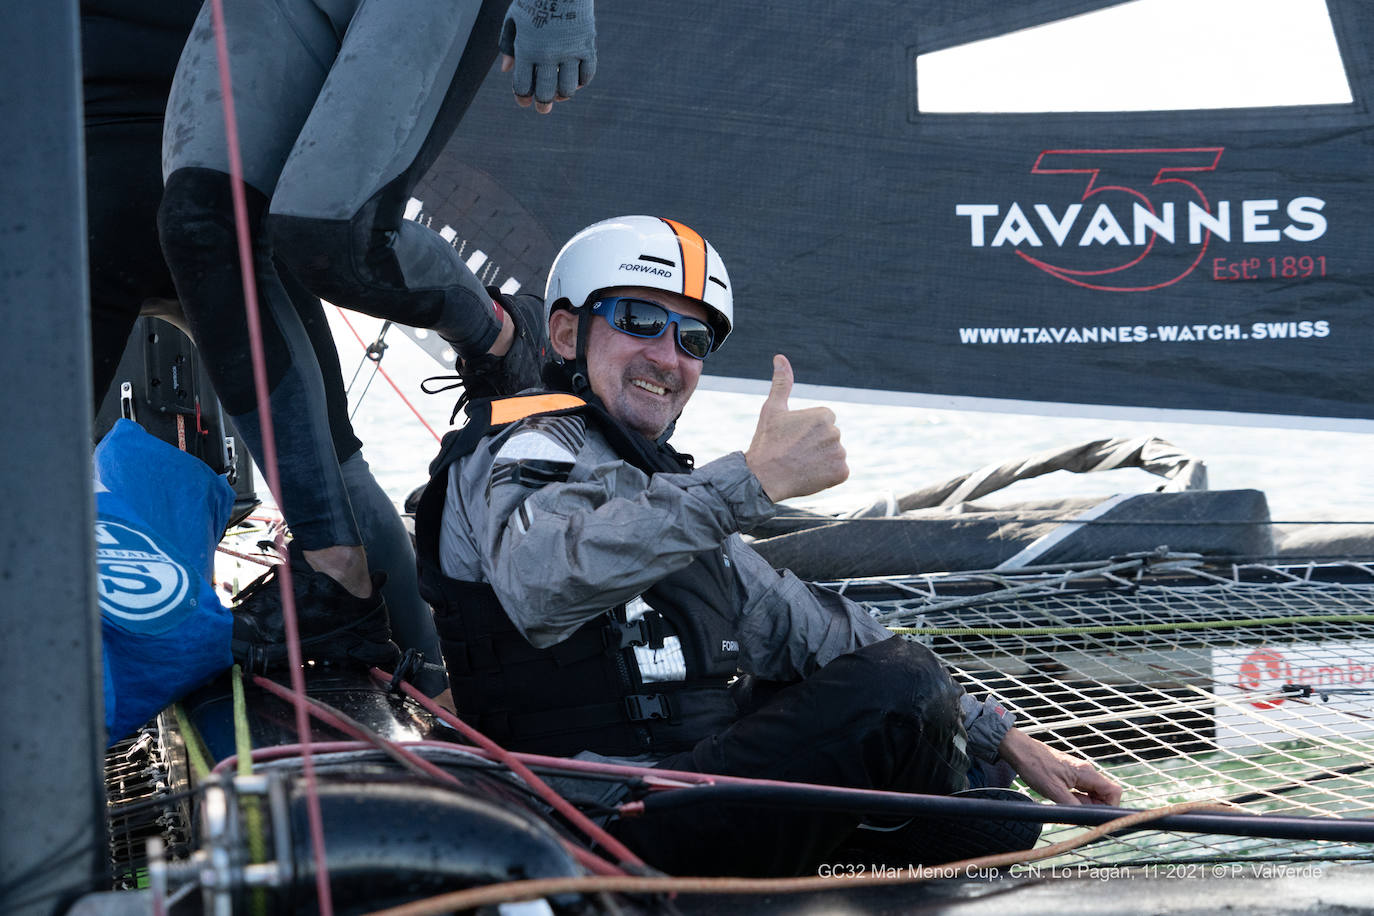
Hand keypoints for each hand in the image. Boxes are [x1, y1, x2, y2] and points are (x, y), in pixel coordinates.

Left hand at [499, 0, 596, 114]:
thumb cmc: (533, 0)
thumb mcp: (514, 19)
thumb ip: (508, 45)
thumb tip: (507, 70)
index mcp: (526, 49)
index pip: (523, 86)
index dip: (523, 98)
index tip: (525, 101)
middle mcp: (548, 54)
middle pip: (546, 93)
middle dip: (543, 105)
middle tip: (543, 108)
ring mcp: (569, 51)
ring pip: (568, 89)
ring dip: (562, 95)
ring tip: (559, 94)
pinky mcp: (587, 46)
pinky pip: (587, 76)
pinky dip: (581, 82)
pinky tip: (575, 79)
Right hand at [744, 355, 847, 501]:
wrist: (763, 477)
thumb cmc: (766, 442)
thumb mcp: (772, 409)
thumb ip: (782, 383)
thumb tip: (780, 357)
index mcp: (823, 415)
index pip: (824, 421)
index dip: (807, 431)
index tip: (793, 438)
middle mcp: (835, 432)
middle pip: (829, 437)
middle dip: (816, 444)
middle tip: (795, 452)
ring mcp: (839, 453)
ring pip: (834, 454)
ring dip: (822, 460)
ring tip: (801, 464)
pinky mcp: (841, 473)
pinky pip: (839, 472)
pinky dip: (828, 475)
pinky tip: (811, 475)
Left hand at [997, 727, 1122, 805]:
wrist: (1019, 750)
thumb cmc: (1034, 766)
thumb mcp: (1053, 790)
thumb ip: (1073, 805)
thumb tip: (1087, 818)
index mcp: (1087, 773)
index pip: (1114, 792)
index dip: (1110, 806)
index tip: (1095, 816)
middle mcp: (1086, 772)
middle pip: (1105, 794)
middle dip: (1095, 807)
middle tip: (1076, 811)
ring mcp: (1079, 774)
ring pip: (1093, 794)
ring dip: (1085, 804)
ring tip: (1065, 803)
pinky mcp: (1070, 775)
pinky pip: (1081, 791)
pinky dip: (1076, 799)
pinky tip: (1061, 799)